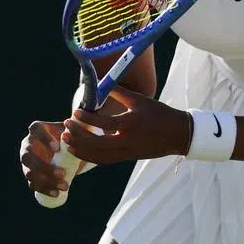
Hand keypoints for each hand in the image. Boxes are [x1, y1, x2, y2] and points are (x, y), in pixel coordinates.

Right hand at [19, 120, 78, 198]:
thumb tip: (89, 128)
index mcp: (37, 130)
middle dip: (44, 167)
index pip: (35, 129)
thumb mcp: (73, 132)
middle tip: (62, 173)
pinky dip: (44, 190)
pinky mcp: (30, 175)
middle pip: (28, 156)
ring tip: (65, 186)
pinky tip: (56, 194)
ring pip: (30, 173)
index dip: (43, 138)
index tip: (57, 147)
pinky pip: (33, 184)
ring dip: (46, 181)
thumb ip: (79, 129)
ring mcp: (27, 162)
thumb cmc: (68, 138)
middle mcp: (28, 145)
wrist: (65, 151)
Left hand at [61, 87, 190, 164]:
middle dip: (79, 135)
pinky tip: (79, 150)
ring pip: (98, 155)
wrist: (178, 134)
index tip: (75, 112)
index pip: (104, 123)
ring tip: (66, 140)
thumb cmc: (159, 113)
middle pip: (97, 143)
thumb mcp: (139, 100)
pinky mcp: (128, 158)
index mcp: (130, 124)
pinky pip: (105, 160)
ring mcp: (128, 152)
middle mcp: (127, 140)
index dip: (87, 118)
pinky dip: (90, 156)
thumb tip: (100, 83)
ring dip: (80, 149)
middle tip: (66, 126)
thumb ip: (119, 92)